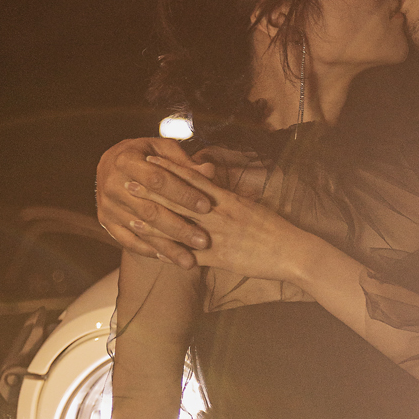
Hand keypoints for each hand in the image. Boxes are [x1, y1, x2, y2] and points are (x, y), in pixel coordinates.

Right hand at [95, 138, 213, 268]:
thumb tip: (210, 171)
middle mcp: (112, 183)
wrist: (112, 165)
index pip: (157, 179)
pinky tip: (170, 259)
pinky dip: (150, 251)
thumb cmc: (146, 155)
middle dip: (179, 227)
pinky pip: (129, 241)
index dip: (183, 193)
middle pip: (149, 210)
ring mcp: (107, 204)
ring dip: (168, 247)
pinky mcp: (106, 221)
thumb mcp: (163, 151)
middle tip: (203, 241)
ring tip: (190, 261)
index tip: (206, 206)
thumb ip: (184, 162)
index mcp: (126, 159)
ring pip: (141, 230)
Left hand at [141, 158, 316, 284]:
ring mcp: (218, 236)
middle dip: (151, 189)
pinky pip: (189, 254)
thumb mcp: (252, 208)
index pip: (192, 180)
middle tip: (126, 178)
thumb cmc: (276, 230)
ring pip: (178, 225)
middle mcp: (219, 214)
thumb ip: (230, 200)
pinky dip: (170, 252)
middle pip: (178, 198)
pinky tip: (151, 249)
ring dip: (152, 219)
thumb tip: (215, 191)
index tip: (148, 160)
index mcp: (227, 199)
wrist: (293, 251)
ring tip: (130, 211)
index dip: (169, 169)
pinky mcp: (220, 258)